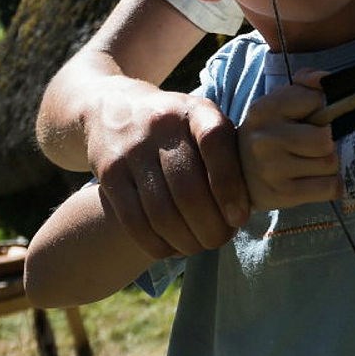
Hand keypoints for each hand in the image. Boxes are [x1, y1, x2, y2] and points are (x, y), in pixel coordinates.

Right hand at [85, 78, 249, 259]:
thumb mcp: (203, 122)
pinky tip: (170, 249)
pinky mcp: (108, 173)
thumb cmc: (175, 127)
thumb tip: (246, 208)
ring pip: (161, 212)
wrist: (110, 106)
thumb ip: (227, 155)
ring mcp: (131, 150)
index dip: (230, 186)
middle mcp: (161, 125)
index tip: (239, 219)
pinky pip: (134, 221)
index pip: (215, 143)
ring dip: (185, 241)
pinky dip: (156, 244)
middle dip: (210, 227)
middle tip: (220, 240)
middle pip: (188, 189)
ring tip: (198, 246)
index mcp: (195, 110)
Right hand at [237, 72, 341, 211]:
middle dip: (328, 143)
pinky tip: (317, 182)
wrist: (237, 176)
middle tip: (314, 146)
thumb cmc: (270, 134)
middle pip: (326, 139)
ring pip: (330, 163)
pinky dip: (332, 186)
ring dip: (329, 165)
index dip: (320, 110)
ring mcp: (271, 169)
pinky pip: (329, 188)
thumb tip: (323, 79)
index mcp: (264, 109)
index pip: (316, 101)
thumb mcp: (279, 104)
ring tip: (312, 164)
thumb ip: (305, 83)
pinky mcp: (280, 195)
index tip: (310, 119)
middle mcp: (264, 138)